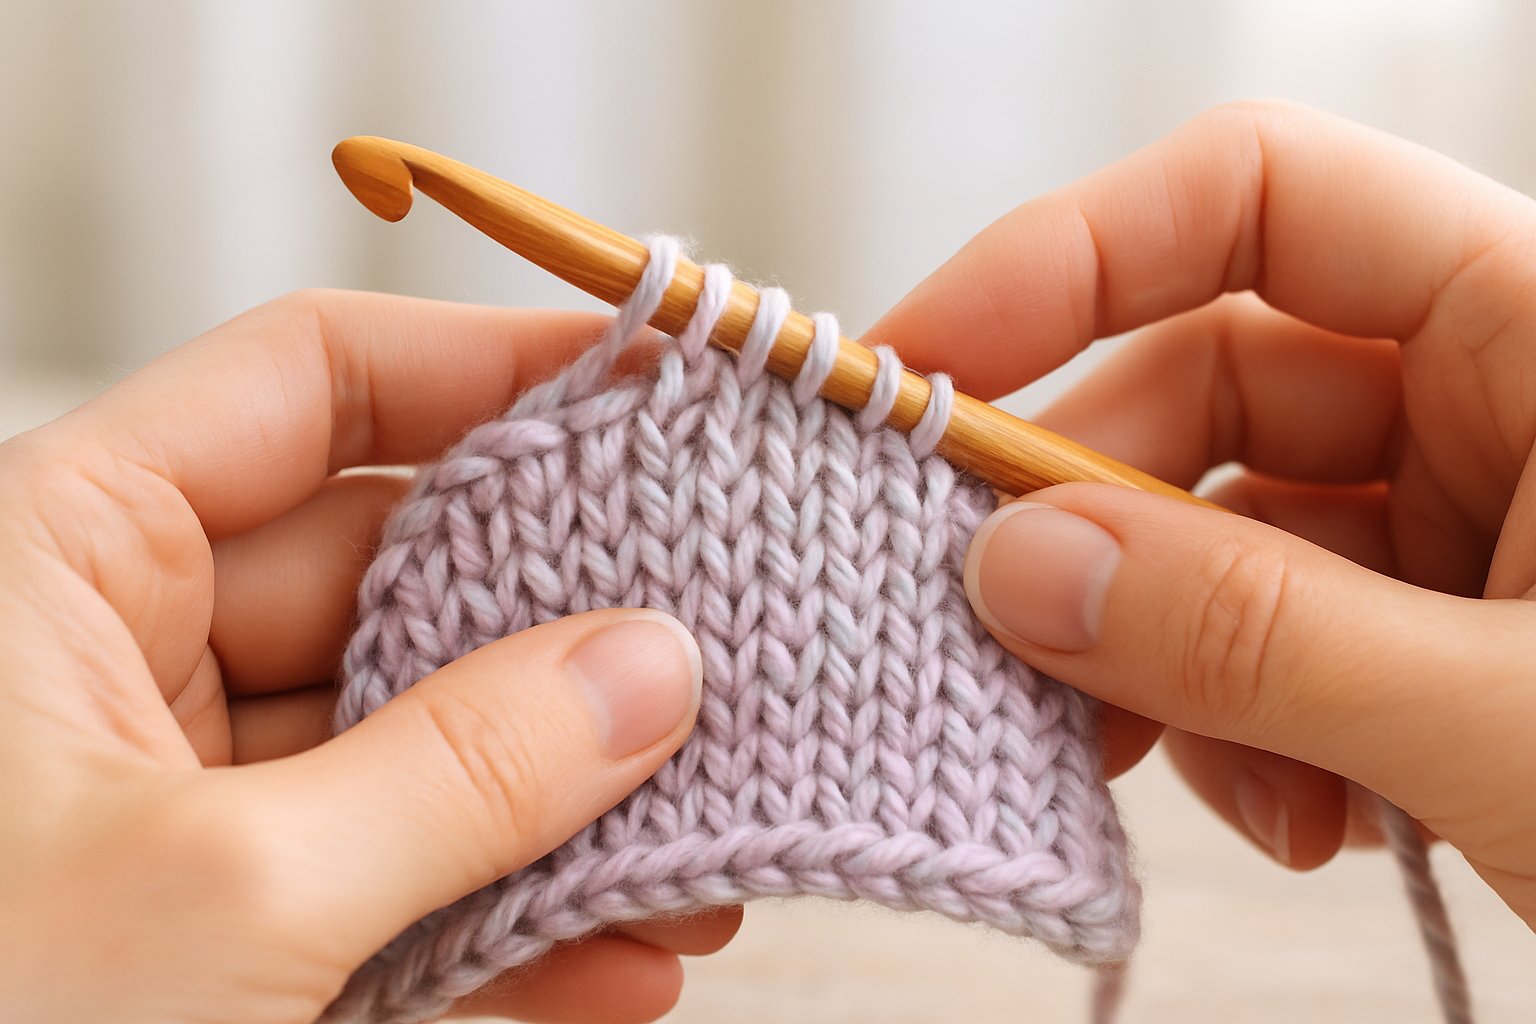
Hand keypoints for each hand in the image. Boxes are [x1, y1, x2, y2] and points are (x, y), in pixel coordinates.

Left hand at [0, 291, 739, 1023]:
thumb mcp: (225, 901)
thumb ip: (459, 773)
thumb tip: (650, 672)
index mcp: (62, 562)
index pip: (309, 388)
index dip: (488, 367)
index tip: (653, 381)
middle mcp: (126, 658)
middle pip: (399, 577)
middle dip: (569, 632)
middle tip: (724, 642)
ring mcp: (184, 798)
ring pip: (420, 747)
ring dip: (568, 806)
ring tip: (704, 844)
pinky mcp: (229, 927)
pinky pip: (398, 885)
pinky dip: (513, 926)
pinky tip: (626, 960)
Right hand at [868, 101, 1535, 928]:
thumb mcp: (1520, 722)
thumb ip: (1261, 638)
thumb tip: (1015, 570)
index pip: (1257, 199)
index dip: (1066, 260)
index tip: (921, 369)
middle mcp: (1491, 398)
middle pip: (1200, 390)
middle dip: (1085, 518)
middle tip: (984, 624)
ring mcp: (1455, 523)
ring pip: (1216, 537)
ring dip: (1153, 655)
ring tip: (1147, 771)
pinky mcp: (1431, 635)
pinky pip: (1266, 641)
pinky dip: (1234, 729)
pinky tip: (1289, 820)